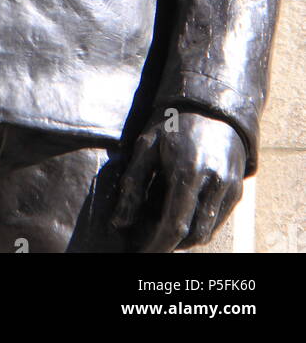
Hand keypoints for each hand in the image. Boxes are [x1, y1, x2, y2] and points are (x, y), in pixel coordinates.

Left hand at [112, 109, 246, 251]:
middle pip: (193, 234)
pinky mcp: (237, 189)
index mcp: (188, 171)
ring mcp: (229, 187)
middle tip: (149, 236)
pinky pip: (218, 220)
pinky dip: (200, 225)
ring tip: (163, 223)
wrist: (211, 106)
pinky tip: (182, 213)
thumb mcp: (146, 145)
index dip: (157, 245)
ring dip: (186, 236)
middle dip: (170, 242)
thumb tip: (119, 223)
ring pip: (207, 231)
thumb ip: (132, 184)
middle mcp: (214, 182)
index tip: (142, 252)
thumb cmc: (173, 124)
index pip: (174, 225)